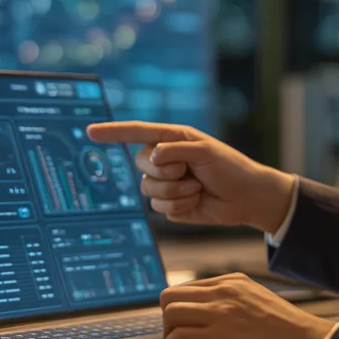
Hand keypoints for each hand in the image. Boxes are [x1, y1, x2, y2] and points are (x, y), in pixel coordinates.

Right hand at [86, 122, 294, 233]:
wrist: (247, 198)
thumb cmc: (230, 168)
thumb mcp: (205, 151)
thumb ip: (176, 149)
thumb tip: (153, 156)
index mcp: (172, 140)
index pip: (137, 133)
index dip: (114, 132)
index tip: (92, 131)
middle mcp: (165, 160)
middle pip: (141, 164)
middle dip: (165, 171)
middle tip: (188, 171)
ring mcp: (166, 183)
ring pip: (149, 188)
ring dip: (175, 190)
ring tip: (197, 187)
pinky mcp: (170, 205)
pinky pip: (160, 207)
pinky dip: (180, 205)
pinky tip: (196, 201)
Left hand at [160, 273, 334, 338]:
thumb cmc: (288, 329)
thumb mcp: (257, 299)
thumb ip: (233, 299)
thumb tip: (209, 313)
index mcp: (233, 281)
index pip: (188, 287)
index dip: (181, 307)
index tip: (184, 322)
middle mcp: (223, 292)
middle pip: (171, 295)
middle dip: (168, 317)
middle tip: (176, 333)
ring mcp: (219, 313)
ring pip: (170, 313)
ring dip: (168, 332)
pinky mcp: (218, 336)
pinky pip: (178, 337)